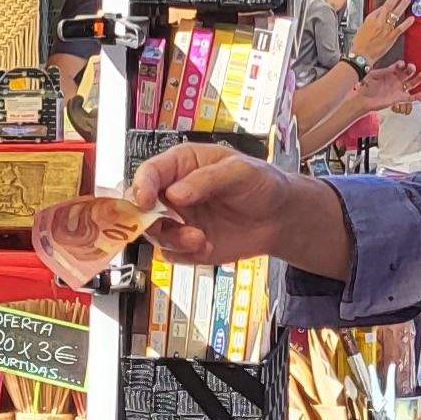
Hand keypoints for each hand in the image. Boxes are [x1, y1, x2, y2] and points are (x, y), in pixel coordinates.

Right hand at [132, 142, 336, 270]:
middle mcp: (173, 193)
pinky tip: (207, 247)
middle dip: (150, 219)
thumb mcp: (239, 171)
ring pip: (154, 233)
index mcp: (181, 165)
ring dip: (173, 239)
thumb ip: (207, 179)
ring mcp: (179, 220)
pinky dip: (185, 254)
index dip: (142, 186)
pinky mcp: (187, 244)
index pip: (149, 173)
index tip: (146, 200)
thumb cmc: (261, 183)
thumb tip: (175, 194)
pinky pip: (171, 254)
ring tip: (200, 239)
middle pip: (141, 207)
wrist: (280, 217)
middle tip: (169, 225)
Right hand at [352, 0, 413, 66]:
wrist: (361, 55)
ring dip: (402, 6)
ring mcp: (386, 28)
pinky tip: (411, 18)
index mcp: (371, 18)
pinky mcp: (391, 37)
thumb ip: (371, 21)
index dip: (389, 0)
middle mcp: (379, 21)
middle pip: (389, 6)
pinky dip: (406, 23)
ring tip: (407, 0)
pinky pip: (400, 28)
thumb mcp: (362, 27)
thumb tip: (377, 16)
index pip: (381, 6)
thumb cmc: (360, 43)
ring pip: (395, 14)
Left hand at [358, 60, 420, 113]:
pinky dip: (416, 96)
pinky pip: (410, 97)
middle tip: (412, 67)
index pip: (399, 66)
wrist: (362, 99)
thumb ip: (383, 71)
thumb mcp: (373, 75)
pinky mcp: (398, 98)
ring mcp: (398, 89)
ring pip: (411, 83)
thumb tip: (393, 68)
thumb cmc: (366, 86)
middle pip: (407, 73)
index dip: (401, 64)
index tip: (401, 64)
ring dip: (417, 79)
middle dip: (411, 69)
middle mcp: (396, 80)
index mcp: (390, 72)